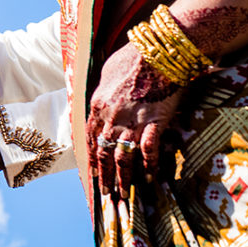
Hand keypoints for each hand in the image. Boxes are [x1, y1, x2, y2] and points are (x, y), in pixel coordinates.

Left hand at [85, 42, 183, 198]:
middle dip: (105, 176)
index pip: (89, 138)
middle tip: (107, 195)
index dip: (91, 159)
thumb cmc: (132, 57)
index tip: (93, 174)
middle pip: (104, 152)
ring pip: (123, 157)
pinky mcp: (154, 122)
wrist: (158, 51)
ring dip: (123, 178)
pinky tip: (150, 179)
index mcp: (97, 105)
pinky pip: (149, 150)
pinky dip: (149, 166)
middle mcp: (111, 116)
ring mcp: (132, 121)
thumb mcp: (106, 73)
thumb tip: (99, 103)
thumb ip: (102, 93)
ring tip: (124, 194)